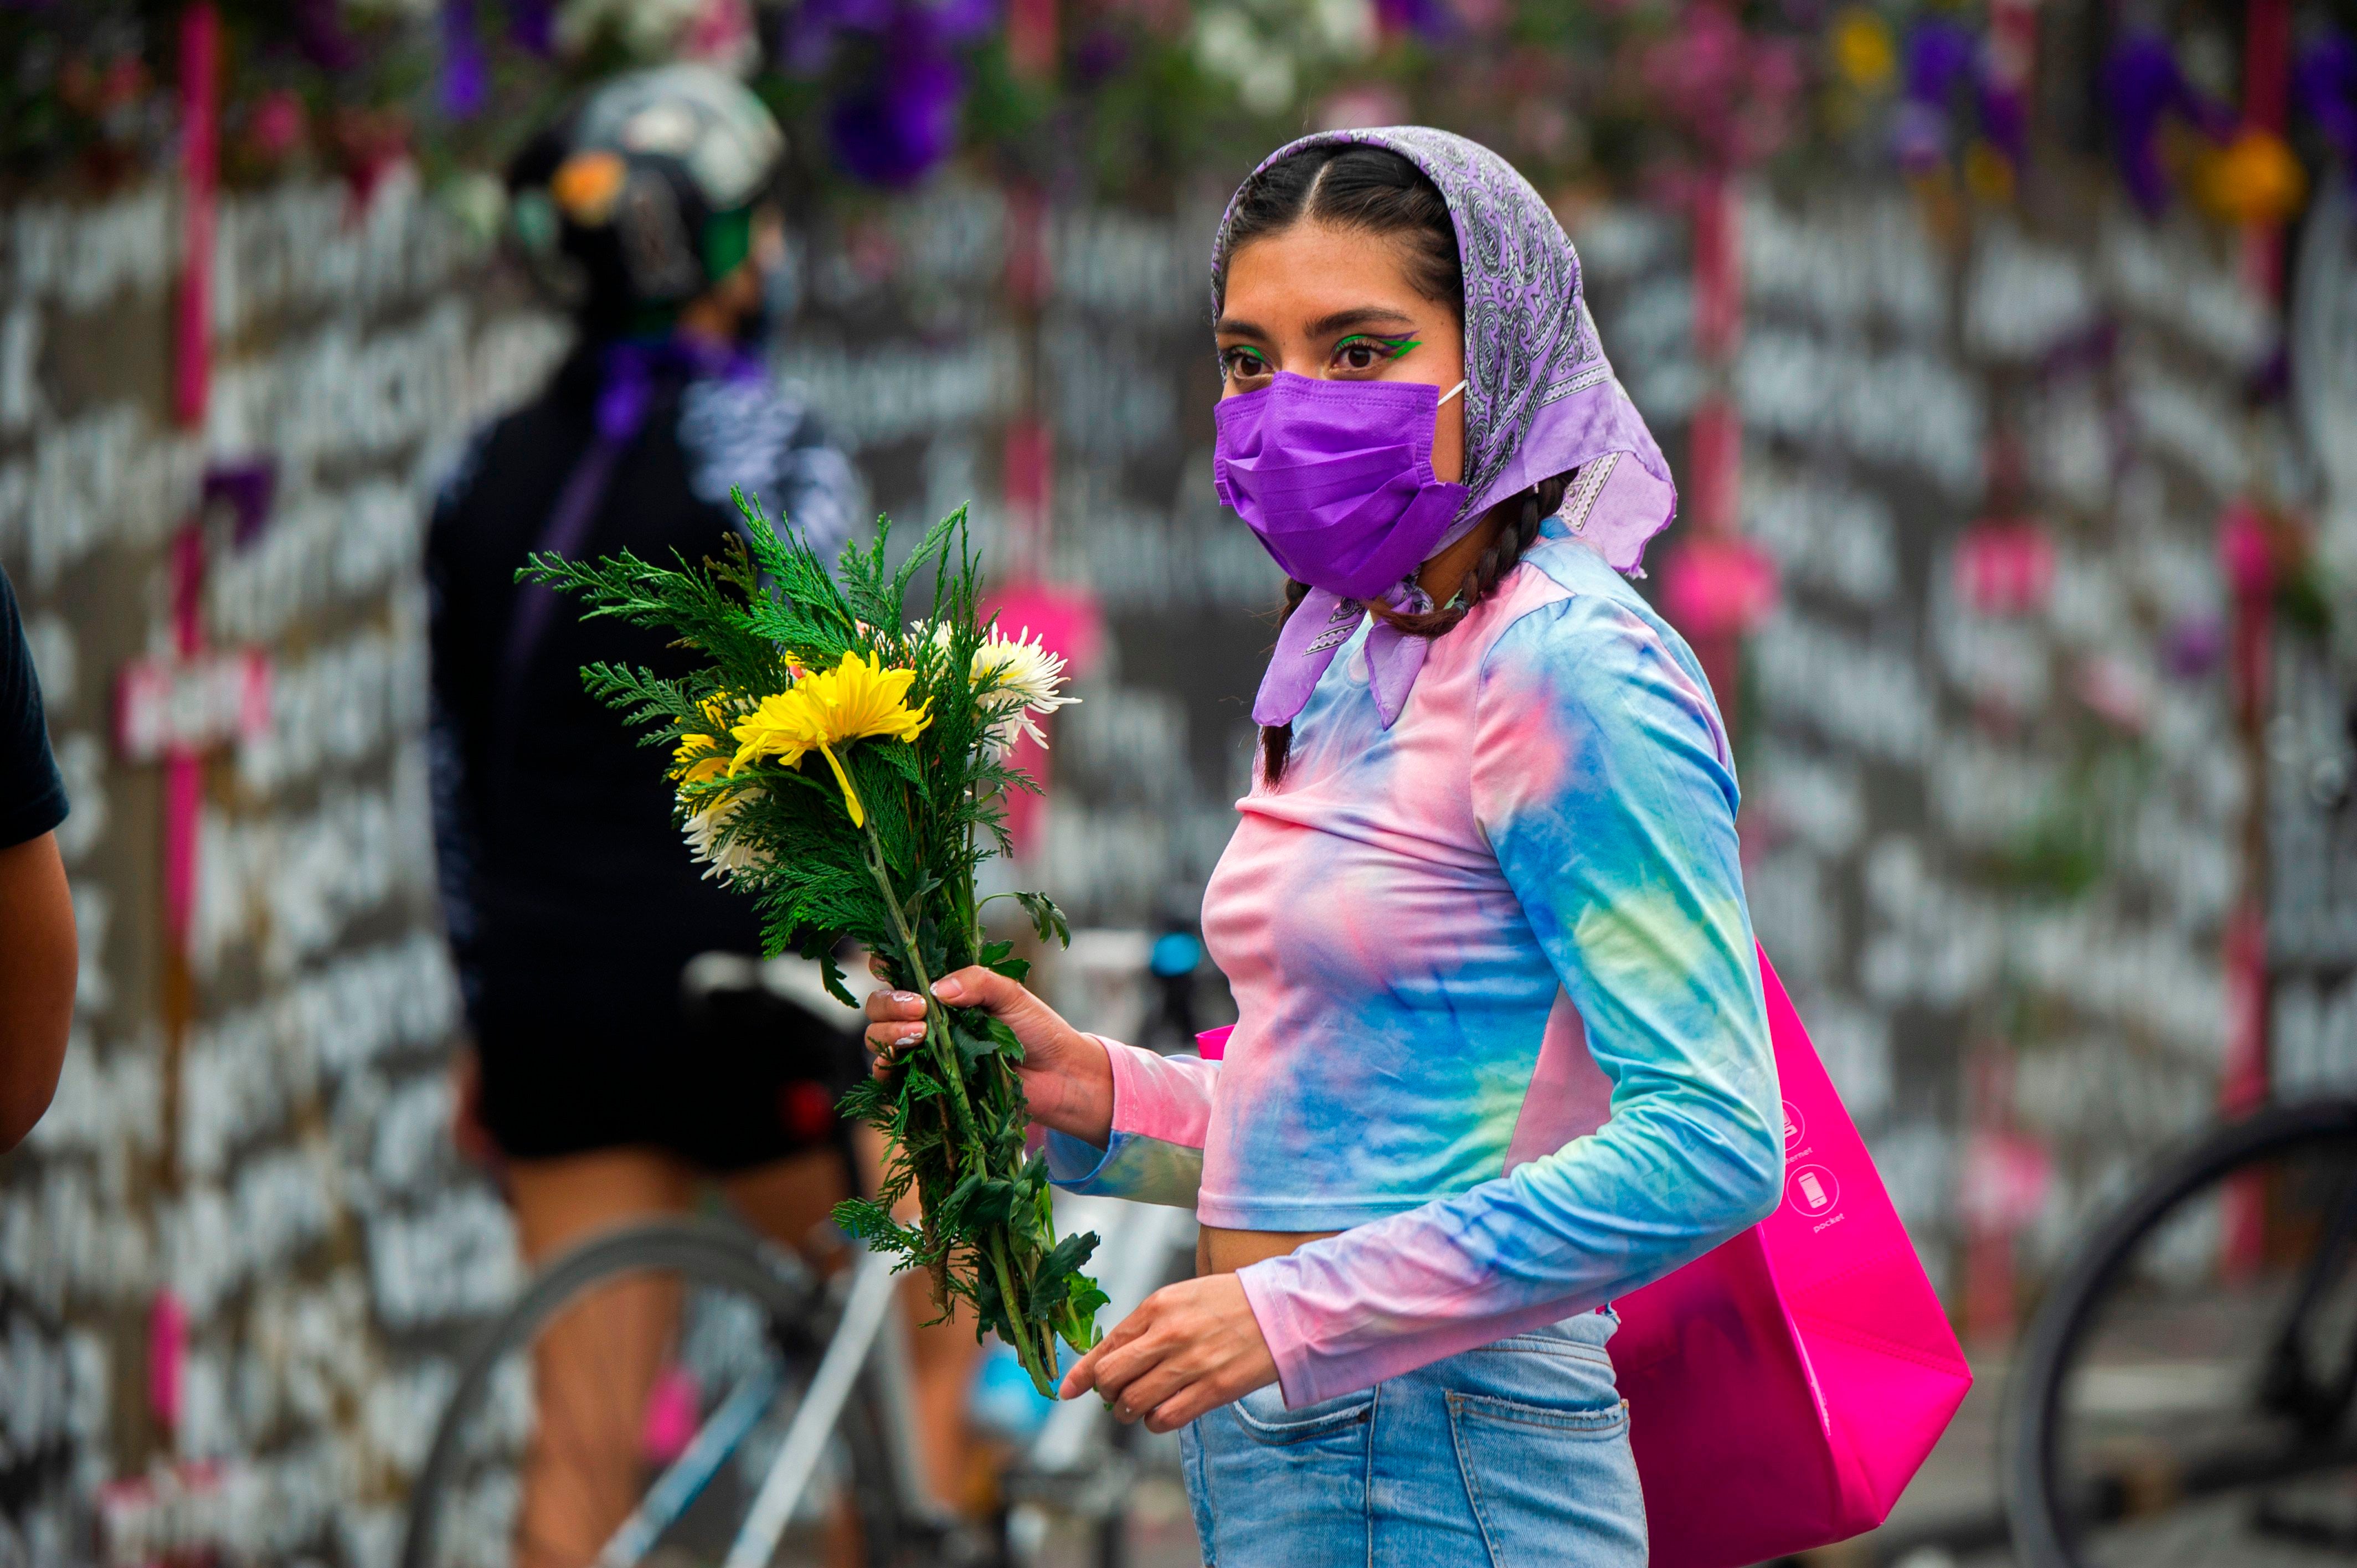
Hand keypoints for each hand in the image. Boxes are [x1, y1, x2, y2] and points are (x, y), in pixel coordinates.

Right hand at [863, 964, 1113, 1144]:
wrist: (1059, 1078)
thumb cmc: (1037, 1030)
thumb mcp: (1011, 994)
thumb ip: (977, 982)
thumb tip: (937, 988)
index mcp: (943, 989)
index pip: (898, 971)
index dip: (885, 965)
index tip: (891, 967)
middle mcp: (926, 1018)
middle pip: (879, 1005)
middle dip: (889, 1003)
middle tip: (918, 1007)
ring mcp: (923, 1052)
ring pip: (878, 1038)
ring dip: (888, 1032)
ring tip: (920, 1034)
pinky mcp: (926, 1084)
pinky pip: (889, 1078)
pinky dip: (887, 1068)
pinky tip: (903, 1060)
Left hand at [1057, 1275, 1277, 1432]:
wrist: (1283, 1311)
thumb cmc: (1230, 1303)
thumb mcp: (1182, 1298)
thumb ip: (1146, 1325)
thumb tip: (1111, 1357)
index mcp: (1157, 1306)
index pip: (1106, 1346)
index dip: (1082, 1373)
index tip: (1067, 1390)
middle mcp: (1168, 1334)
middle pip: (1111, 1378)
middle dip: (1106, 1393)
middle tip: (1117, 1395)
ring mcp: (1190, 1364)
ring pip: (1132, 1403)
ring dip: (1128, 1412)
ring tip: (1139, 1407)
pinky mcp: (1212, 1390)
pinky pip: (1164, 1419)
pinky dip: (1155, 1422)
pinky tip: (1162, 1414)